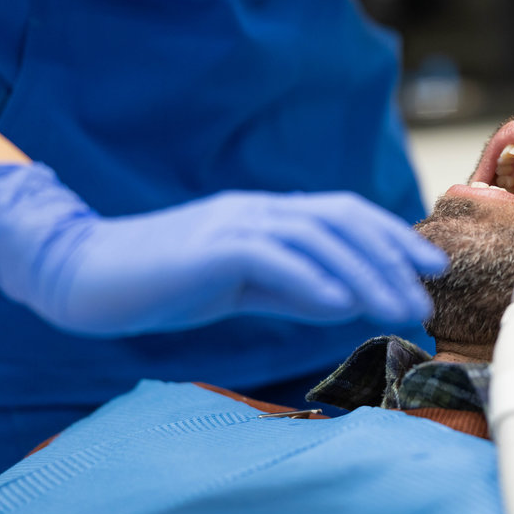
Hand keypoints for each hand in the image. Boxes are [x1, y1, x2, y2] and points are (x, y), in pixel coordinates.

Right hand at [0, 163, 448, 336]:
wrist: (86, 274)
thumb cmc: (165, 282)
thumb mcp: (241, 284)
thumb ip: (292, 287)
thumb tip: (347, 299)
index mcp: (267, 215)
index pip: (343, 214)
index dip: (390, 236)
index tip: (428, 265)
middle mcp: (258, 210)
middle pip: (341, 220)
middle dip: (391, 254)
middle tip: (428, 290)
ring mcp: (233, 224)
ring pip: (317, 237)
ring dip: (365, 272)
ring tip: (398, 304)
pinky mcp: (210, 248)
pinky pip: (272, 258)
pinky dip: (312, 279)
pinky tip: (342, 303)